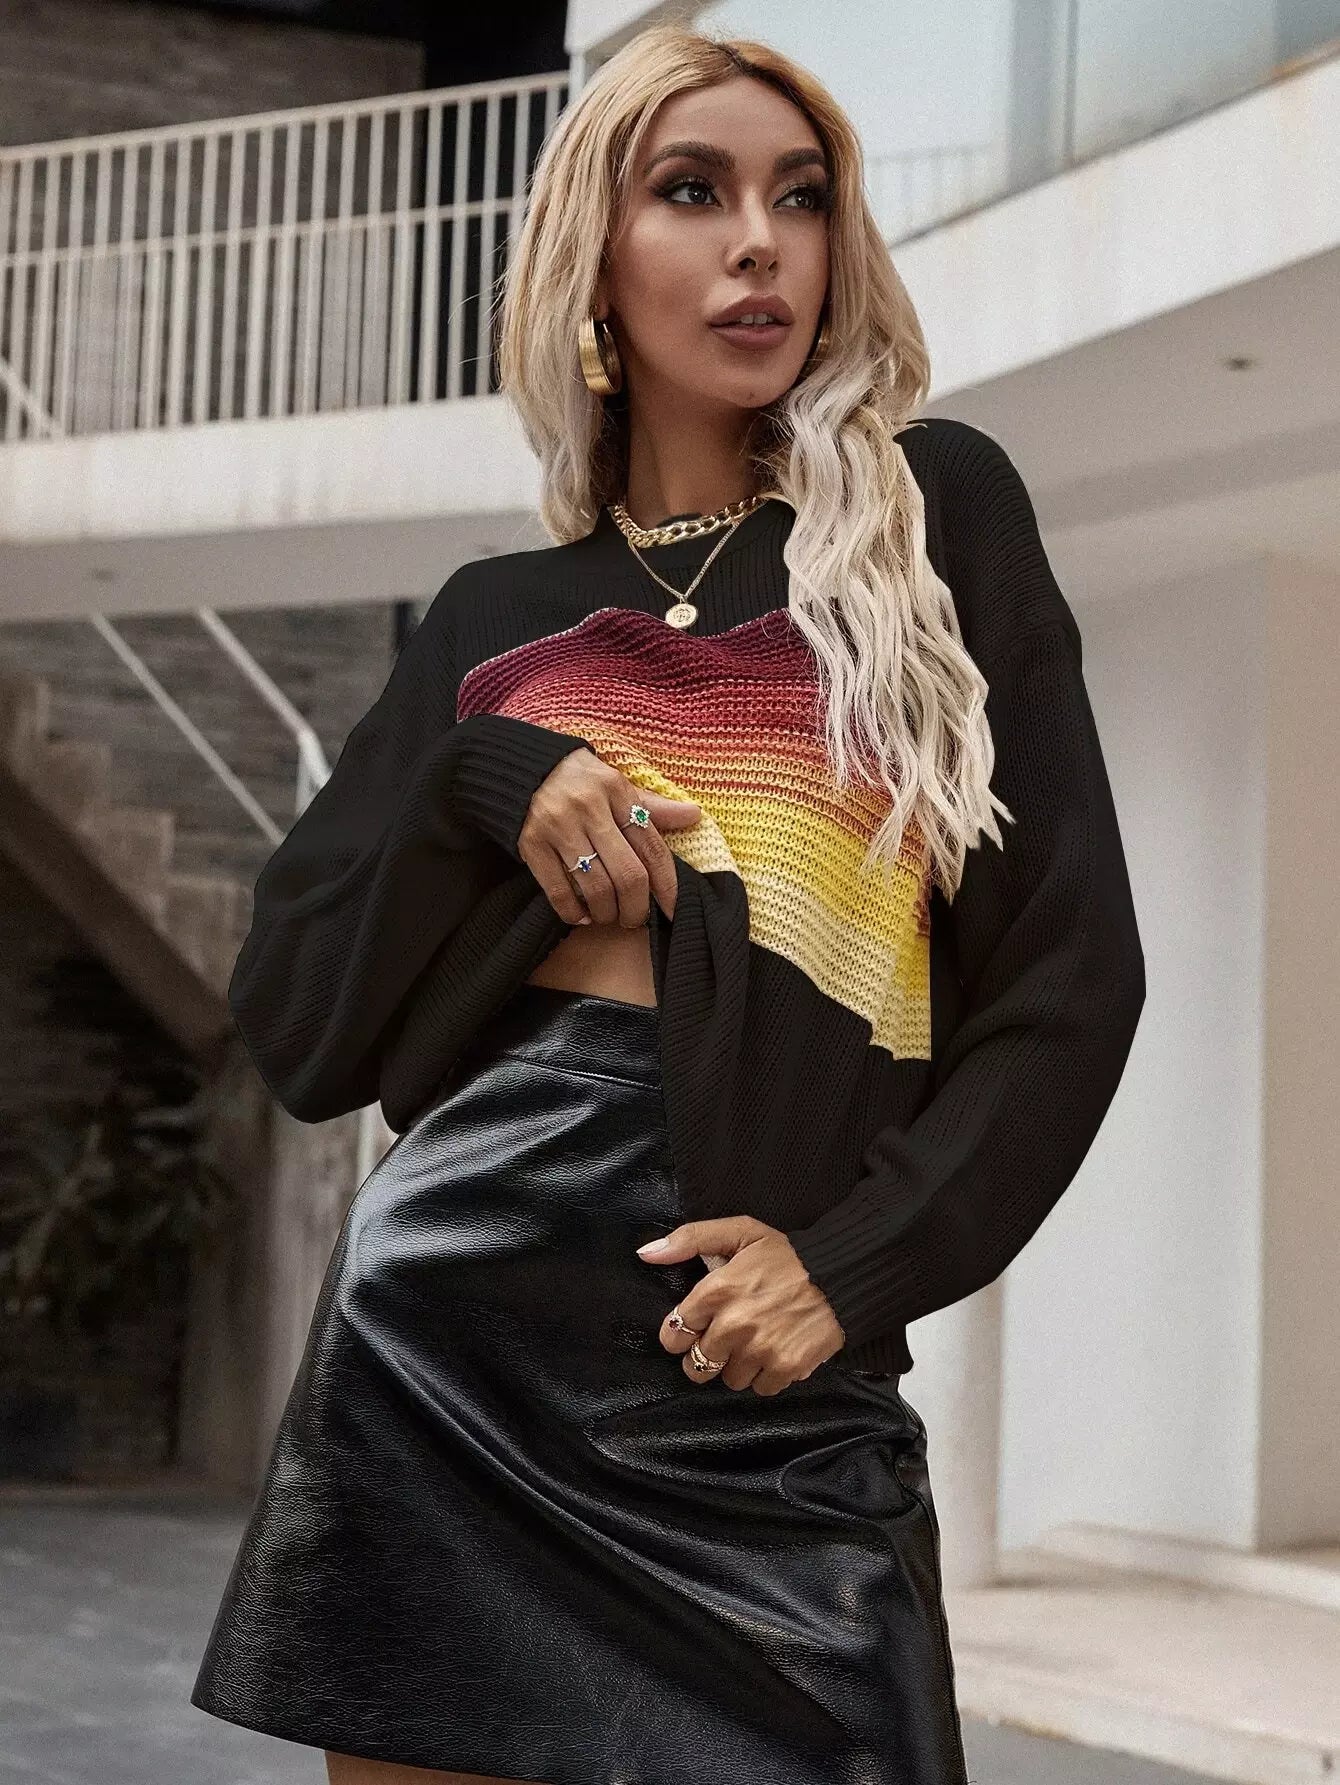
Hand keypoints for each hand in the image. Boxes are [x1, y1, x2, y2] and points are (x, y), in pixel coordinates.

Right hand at [518, 747, 700, 927]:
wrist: (521, 768)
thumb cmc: (580, 781)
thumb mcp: (616, 784)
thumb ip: (652, 807)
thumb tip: (694, 815)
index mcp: (616, 790)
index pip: (651, 847)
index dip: (667, 885)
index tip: (672, 908)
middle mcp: (589, 808)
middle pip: (628, 874)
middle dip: (637, 908)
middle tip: (635, 919)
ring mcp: (558, 827)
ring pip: (596, 888)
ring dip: (607, 913)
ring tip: (608, 916)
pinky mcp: (531, 844)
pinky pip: (559, 891)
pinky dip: (573, 912)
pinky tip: (582, 915)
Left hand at [636, 1216, 846, 1394]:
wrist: (842, 1274)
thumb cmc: (788, 1254)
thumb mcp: (739, 1232)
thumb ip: (690, 1239)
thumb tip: (646, 1254)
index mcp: (717, 1291)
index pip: (675, 1333)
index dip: (682, 1333)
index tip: (695, 1328)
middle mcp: (734, 1325)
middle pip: (697, 1366)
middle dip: (707, 1354)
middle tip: (726, 1339)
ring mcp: (760, 1350)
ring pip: (730, 1380)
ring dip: (739, 1366)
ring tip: (756, 1342)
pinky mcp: (785, 1368)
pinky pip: (761, 1388)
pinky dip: (767, 1375)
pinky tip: (776, 1351)